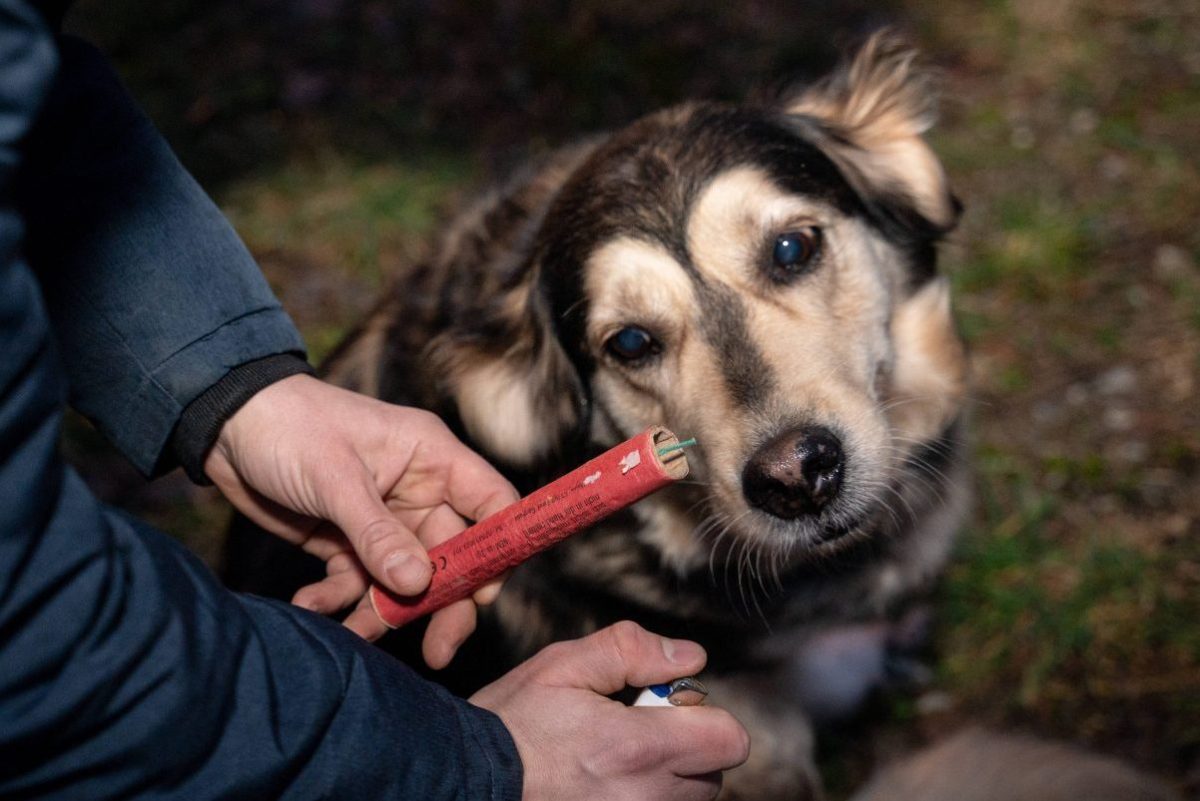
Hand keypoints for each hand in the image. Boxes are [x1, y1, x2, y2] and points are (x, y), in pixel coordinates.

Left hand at [204, 374, 517, 666]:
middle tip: (437, 652)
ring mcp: (382, 520)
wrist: (223, 424)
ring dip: (382, 612)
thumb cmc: (289, 427)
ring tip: (355, 636)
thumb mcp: (335, 479)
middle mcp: (416, 491)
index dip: (498, 548)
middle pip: (451, 557)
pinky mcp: (344, 543)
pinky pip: (356, 583)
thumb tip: (418, 584)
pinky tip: (310, 606)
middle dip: (443, 605)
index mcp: (432, 458)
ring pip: (402, 581)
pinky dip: (338, 601)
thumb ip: (376, 534)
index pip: (491, 503)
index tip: (485, 595)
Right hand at [470, 621, 749, 800]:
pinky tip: (602, 786)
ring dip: (666, 780)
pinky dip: (643, 799)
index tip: (665, 706)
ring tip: (613, 763)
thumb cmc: (511, 723)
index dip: (706, 716)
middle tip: (632, 731)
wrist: (463, 782)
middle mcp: (645, 798)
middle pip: (712, 775)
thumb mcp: (562, 666)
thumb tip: (691, 656)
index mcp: (638, 748)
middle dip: (686, 748)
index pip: (729, 740)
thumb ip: (631, 650)